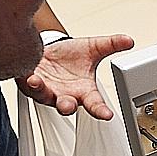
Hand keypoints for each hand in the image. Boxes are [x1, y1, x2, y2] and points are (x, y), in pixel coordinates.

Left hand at [17, 33, 135, 119]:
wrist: (49, 50)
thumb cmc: (70, 55)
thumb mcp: (93, 48)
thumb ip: (111, 45)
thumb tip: (128, 40)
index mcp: (83, 91)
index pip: (95, 103)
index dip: (101, 110)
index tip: (107, 115)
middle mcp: (65, 95)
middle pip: (67, 106)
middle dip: (67, 106)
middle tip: (68, 105)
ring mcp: (46, 91)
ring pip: (44, 96)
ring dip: (41, 91)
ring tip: (38, 82)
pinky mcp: (29, 83)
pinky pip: (28, 85)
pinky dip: (28, 81)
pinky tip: (30, 75)